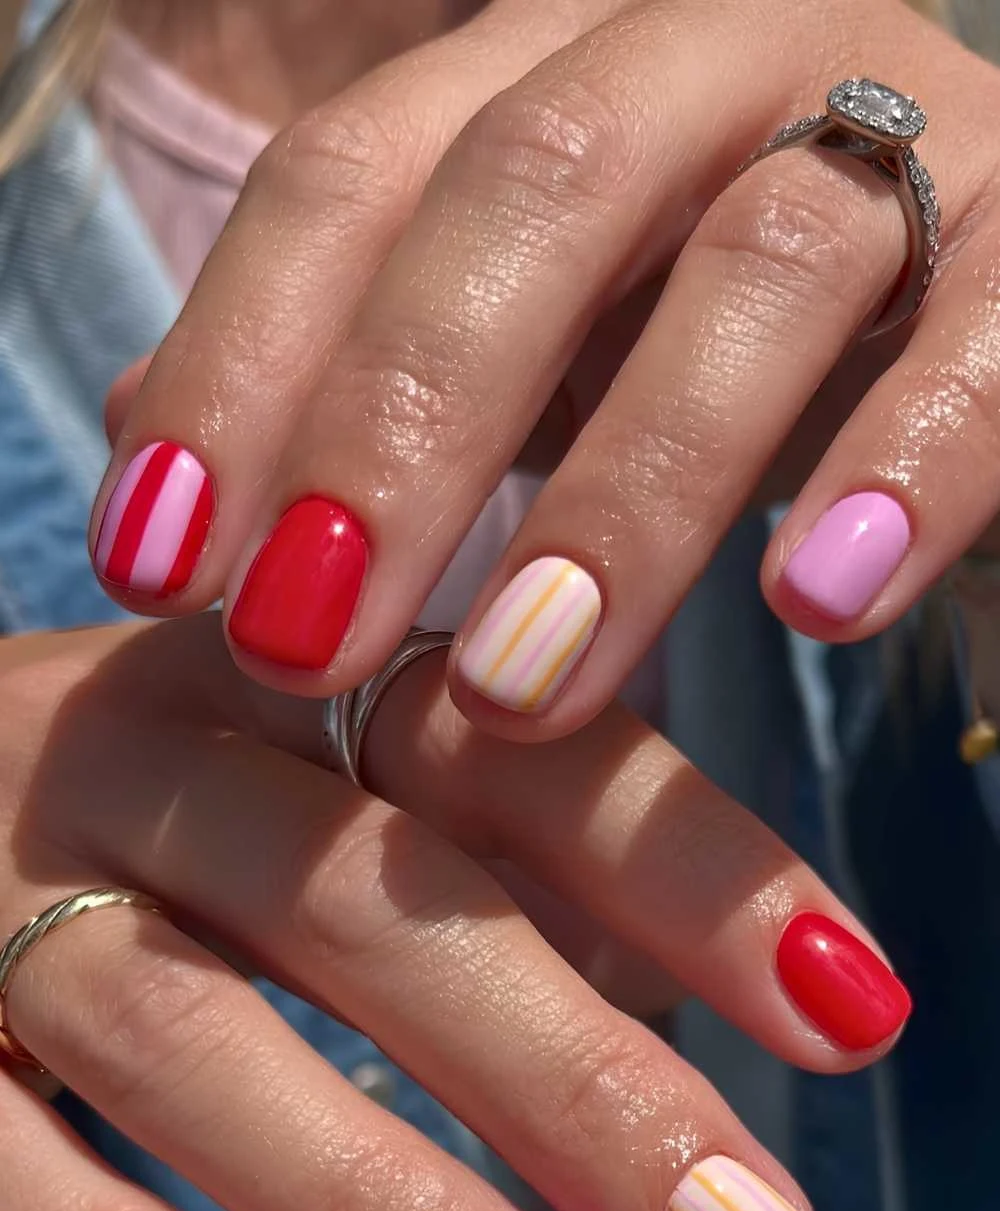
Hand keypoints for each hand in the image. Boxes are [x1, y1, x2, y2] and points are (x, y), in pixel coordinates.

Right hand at [0, 615, 906, 1210]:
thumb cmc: (156, 820)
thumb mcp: (310, 786)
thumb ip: (476, 857)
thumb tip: (688, 997)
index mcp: (275, 677)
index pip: (507, 745)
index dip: (687, 867)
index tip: (856, 1012)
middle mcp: (135, 754)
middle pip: (369, 895)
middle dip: (575, 1079)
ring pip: (186, 1034)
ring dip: (380, 1198)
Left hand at [90, 0, 999, 734]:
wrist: (963, 312)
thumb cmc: (698, 343)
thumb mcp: (515, 348)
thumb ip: (352, 380)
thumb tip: (155, 465)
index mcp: (554, 71)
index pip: (356, 172)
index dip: (239, 360)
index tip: (157, 567)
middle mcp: (719, 57)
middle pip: (534, 188)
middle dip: (402, 426)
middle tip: (302, 646)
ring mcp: (905, 128)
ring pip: (763, 265)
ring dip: (629, 493)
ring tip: (521, 687)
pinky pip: (989, 337)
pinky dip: (904, 466)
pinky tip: (816, 606)